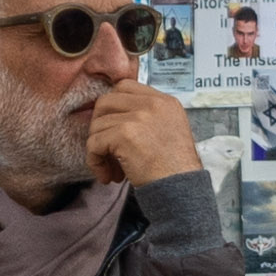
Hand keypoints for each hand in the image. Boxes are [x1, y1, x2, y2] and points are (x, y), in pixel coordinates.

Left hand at [79, 84, 200, 187]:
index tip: (112, 129)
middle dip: (100, 126)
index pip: (125, 87)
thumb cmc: (174, 170)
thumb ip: (147, 118)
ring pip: (97, 125)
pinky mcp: (125, 133)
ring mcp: (139, 116)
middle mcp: (153, 103)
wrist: (181, 188)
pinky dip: (95, 161)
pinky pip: (94, 143)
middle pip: (106, 101)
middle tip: (107, 149)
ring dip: (98, 149)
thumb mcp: (169, 132)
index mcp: (165, 102)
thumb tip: (112, 117)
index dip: (112, 107)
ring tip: (111, 169)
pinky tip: (107, 175)